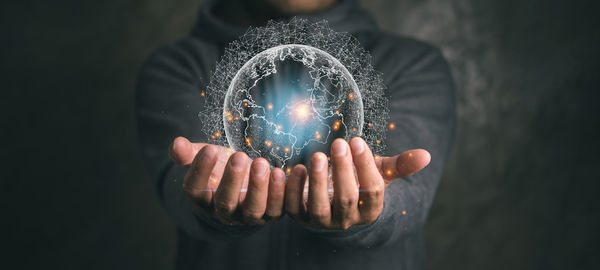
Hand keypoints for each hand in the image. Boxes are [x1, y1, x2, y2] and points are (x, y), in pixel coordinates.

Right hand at [169, 137, 285, 225]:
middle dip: (232, 179)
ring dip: (258, 187)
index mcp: (202, 198)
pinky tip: (279, 172)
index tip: (209, 149)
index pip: (195, 190)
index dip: (201, 171)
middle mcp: (224, 212)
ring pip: (253, 208)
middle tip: (239, 156)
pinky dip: (279, 192)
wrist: (245, 184)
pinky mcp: (270, 214)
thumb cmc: (221, 167)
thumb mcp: (204, 157)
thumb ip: (188, 152)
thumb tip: (176, 144)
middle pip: (225, 202)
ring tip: (260, 162)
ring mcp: (248, 216)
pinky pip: (276, 208)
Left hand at [285, 137, 430, 229]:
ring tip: (318, 155)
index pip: (372, 191)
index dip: (366, 167)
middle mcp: (346, 218)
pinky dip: (291, 190)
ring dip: (317, 182)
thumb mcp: (379, 173)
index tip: (357, 141)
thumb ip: (400, 166)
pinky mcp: (299, 217)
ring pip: (319, 207)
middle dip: (343, 170)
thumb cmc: (359, 182)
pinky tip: (292, 169)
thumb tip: (426, 155)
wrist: (333, 202)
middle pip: (347, 198)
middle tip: (339, 142)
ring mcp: (321, 220)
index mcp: (370, 208)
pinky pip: (293, 207)